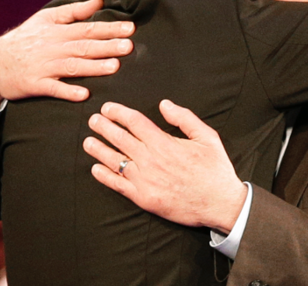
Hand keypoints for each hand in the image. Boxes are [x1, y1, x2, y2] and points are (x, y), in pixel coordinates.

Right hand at [0, 0, 133, 107]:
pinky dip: (67, 91)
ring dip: (93, 67)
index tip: (130, 28)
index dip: (109, 28)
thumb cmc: (25, 39)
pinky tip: (83, 94)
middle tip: (129, 46)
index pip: (88, 28)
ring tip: (114, 67)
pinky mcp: (35, 84)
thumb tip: (99, 1)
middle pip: (83, 46)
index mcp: (57, 31)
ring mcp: (44, 67)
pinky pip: (53, 88)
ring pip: (72, 67)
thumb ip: (74, 11)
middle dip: (107, 46)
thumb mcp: (46, 19)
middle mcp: (53, 48)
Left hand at [83, 100, 246, 233]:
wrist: (220, 204)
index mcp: (164, 143)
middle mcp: (150, 160)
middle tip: (92, 120)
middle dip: (103, 127)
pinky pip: (118, 185)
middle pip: (120, 138)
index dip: (118, 113)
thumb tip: (164, 104)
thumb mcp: (207, 137)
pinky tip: (95, 169)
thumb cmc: (215, 169)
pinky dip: (104, 176)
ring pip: (114, 161)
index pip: (134, 122)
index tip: (107, 108)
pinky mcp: (143, 198)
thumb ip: (184, 118)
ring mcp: (144, 180)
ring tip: (88, 141)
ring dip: (98, 149)